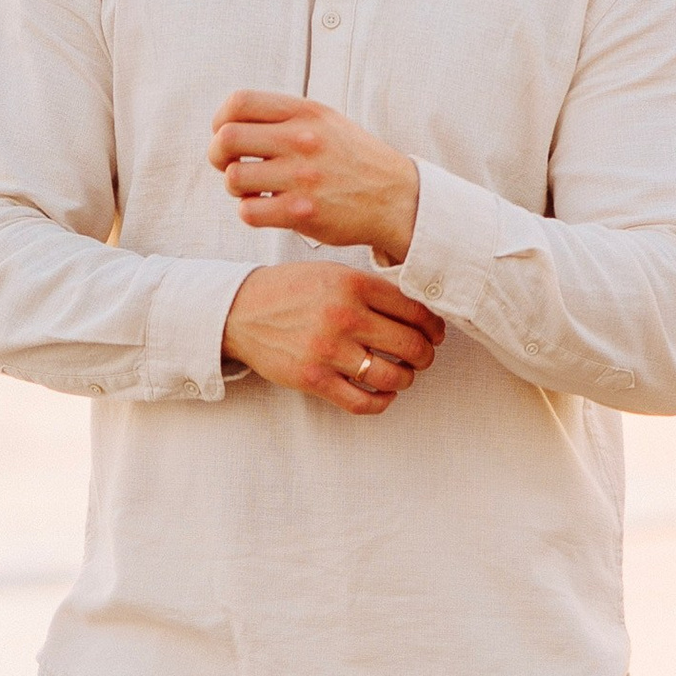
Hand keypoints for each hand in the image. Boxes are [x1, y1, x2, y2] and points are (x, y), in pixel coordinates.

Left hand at [209, 91, 420, 262]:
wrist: (396, 198)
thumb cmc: (352, 160)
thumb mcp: (325, 121)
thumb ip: (282, 116)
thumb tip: (228, 121)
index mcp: (305, 113)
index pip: (239, 102)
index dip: (221, 120)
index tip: (226, 135)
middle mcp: (303, 140)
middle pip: (227, 139)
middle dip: (217, 155)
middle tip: (229, 165)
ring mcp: (302, 177)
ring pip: (234, 178)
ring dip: (236, 188)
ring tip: (255, 190)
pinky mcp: (302, 213)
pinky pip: (248, 212)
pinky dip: (250, 212)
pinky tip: (266, 209)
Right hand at [221, 263, 445, 415]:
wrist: (240, 311)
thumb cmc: (289, 291)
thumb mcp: (330, 273)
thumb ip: (370, 288)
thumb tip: (417, 310)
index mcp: (351, 284)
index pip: (413, 310)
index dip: (433, 326)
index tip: (435, 334)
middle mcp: (343, 316)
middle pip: (410, 344)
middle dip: (425, 355)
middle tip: (422, 356)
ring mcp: (328, 350)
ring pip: (392, 376)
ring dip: (406, 379)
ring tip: (402, 374)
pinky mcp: (313, 379)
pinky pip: (362, 401)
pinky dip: (382, 401)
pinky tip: (383, 394)